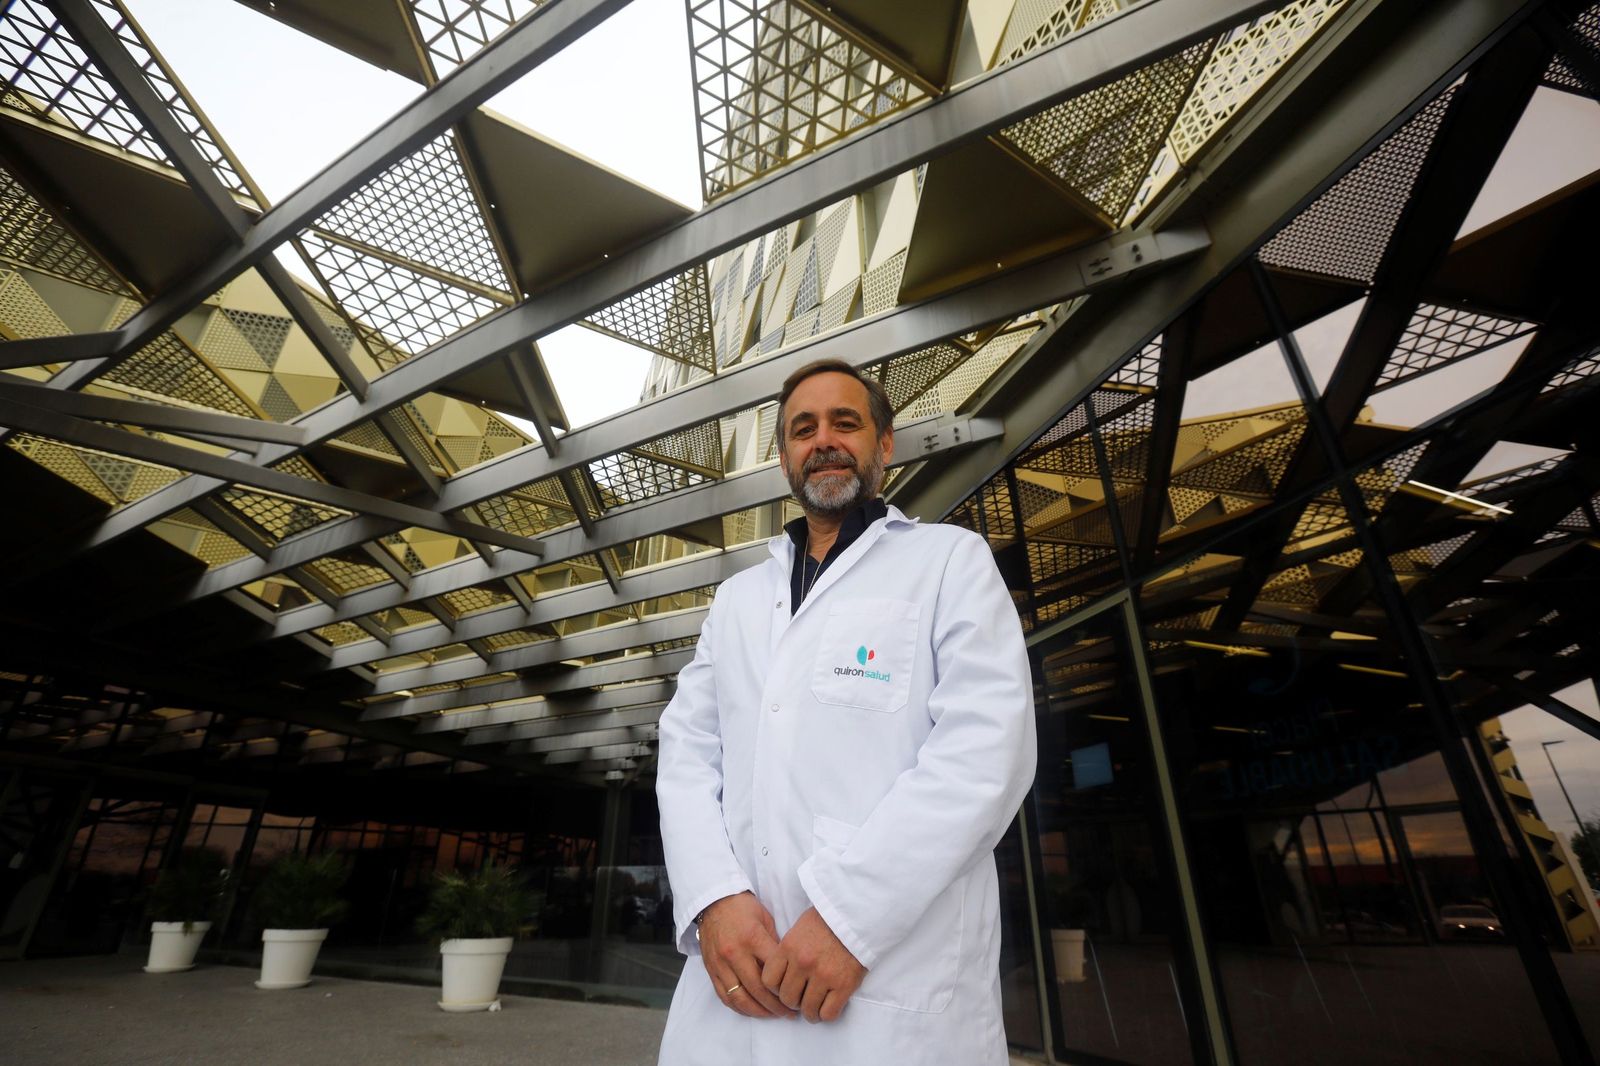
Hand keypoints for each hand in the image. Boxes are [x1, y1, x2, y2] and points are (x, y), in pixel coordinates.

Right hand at [697, 892, 793, 1018]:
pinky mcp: (711, 970)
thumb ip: (775, 944)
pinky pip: (725, 996)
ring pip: (740, 998)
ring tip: (773, 1015)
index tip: (800, 992)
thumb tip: (789, 969)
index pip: (773, 970)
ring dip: (759, 1012)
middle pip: (758, 989)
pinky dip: (739, 1007)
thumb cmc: (742, 907)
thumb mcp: (766, 918)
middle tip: (790, 1013)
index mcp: (752, 938)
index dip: (788, 985)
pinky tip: (752, 1011)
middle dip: (776, 1005)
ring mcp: (720, 964)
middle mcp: (734, 953)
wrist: (712, 901)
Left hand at [762, 907, 866, 1022]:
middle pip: (787, 998)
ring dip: (810, 1012)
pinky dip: (826, 1014)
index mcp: (789, 947)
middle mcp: (803, 963)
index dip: (775, 988)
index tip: (784, 987)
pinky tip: (828, 1007)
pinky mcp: (844, 985)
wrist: (857, 916)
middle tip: (801, 998)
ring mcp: (823, 975)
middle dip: (793, 1002)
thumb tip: (780, 974)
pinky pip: (828, 1013)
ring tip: (815, 1007)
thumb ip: (787, 951)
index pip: (768, 981)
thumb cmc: (827, 921)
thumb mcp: (799, 929)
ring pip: (807, 1009)